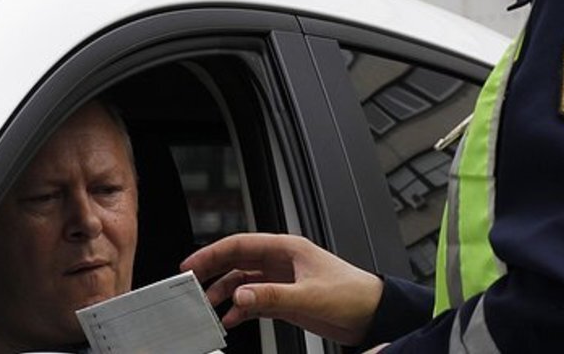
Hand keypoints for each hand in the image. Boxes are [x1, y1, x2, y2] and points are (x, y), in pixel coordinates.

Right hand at [180, 233, 382, 344]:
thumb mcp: (309, 296)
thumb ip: (271, 296)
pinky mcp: (285, 300)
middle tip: (190, 285)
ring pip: (242, 282)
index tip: (191, 264)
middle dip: (212, 273)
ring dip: (225, 294)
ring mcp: (282, 281)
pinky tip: (232, 319)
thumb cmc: (353, 294)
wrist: (373, 315)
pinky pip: (254, 301)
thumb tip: (239, 295)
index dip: (212, 253)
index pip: (239, 244)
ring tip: (209, 308)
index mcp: (286, 249)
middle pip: (236, 262)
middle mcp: (280, 262)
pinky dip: (240, 309)